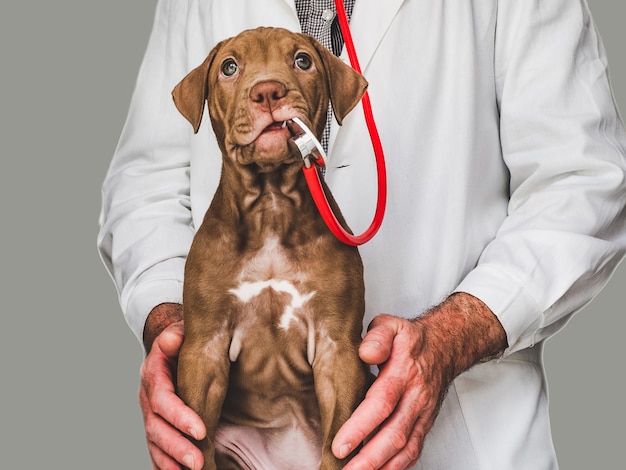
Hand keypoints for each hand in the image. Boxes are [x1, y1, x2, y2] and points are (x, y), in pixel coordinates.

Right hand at [139, 319, 206, 469]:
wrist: (170, 346)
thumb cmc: (181, 339)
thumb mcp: (179, 331)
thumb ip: (176, 335)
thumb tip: (172, 340)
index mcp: (153, 375)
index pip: (163, 400)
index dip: (180, 417)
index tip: (200, 430)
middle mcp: (148, 398)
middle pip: (157, 428)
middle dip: (177, 448)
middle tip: (197, 462)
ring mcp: (150, 414)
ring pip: (155, 443)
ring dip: (171, 461)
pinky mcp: (157, 425)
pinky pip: (156, 449)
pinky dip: (164, 464)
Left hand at [332, 294, 506, 469]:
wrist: (445, 346)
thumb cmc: (410, 339)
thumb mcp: (391, 326)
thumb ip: (377, 337)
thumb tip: (365, 352)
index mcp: (404, 372)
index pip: (382, 403)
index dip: (360, 427)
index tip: (340, 444)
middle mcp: (416, 397)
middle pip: (394, 434)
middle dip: (368, 458)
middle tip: (343, 469)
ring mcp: (423, 414)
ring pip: (405, 449)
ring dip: (380, 467)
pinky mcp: (424, 424)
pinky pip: (413, 451)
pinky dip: (396, 467)